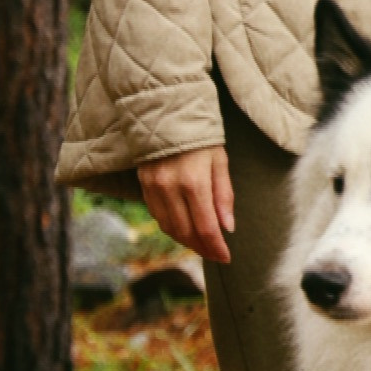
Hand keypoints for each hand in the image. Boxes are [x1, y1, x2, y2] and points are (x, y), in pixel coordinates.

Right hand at [138, 144, 234, 264]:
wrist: (167, 113)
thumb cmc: (200, 136)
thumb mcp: (219, 161)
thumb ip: (224, 195)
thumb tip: (227, 227)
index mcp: (194, 182)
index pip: (206, 227)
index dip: (216, 247)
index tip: (226, 257)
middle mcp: (170, 188)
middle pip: (186, 232)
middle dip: (202, 248)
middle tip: (216, 255)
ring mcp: (153, 188)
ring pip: (169, 228)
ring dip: (186, 241)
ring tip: (202, 245)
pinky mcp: (143, 186)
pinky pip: (157, 216)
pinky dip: (172, 227)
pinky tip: (184, 230)